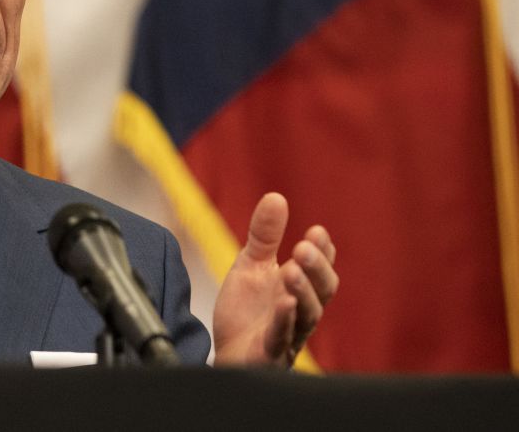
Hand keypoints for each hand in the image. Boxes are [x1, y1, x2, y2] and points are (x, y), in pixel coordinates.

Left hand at [212, 192, 337, 367]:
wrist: (227, 351)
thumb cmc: (247, 311)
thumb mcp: (252, 265)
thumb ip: (265, 236)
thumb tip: (276, 196)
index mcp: (300, 289)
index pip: (320, 269)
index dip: (323, 252)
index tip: (317, 232)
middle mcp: (302, 312)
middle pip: (322, 291)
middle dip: (316, 269)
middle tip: (304, 246)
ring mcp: (289, 335)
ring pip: (307, 316)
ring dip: (302, 291)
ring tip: (291, 269)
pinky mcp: (271, 354)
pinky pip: (282, 338)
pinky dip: (284, 321)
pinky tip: (283, 303)